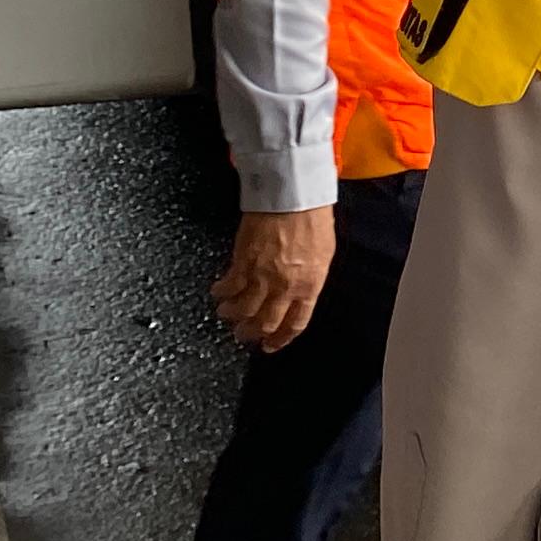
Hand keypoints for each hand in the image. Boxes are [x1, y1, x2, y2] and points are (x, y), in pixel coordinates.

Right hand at [211, 207, 336, 353]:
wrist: (294, 195)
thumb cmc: (313, 217)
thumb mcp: (323, 253)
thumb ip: (309, 278)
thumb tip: (299, 291)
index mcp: (309, 286)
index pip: (295, 325)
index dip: (280, 339)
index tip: (270, 345)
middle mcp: (285, 287)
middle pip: (265, 322)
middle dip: (252, 333)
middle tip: (243, 334)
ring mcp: (262, 277)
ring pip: (243, 310)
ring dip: (232, 315)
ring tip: (226, 313)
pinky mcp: (243, 262)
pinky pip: (229, 287)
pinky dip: (222, 293)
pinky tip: (218, 293)